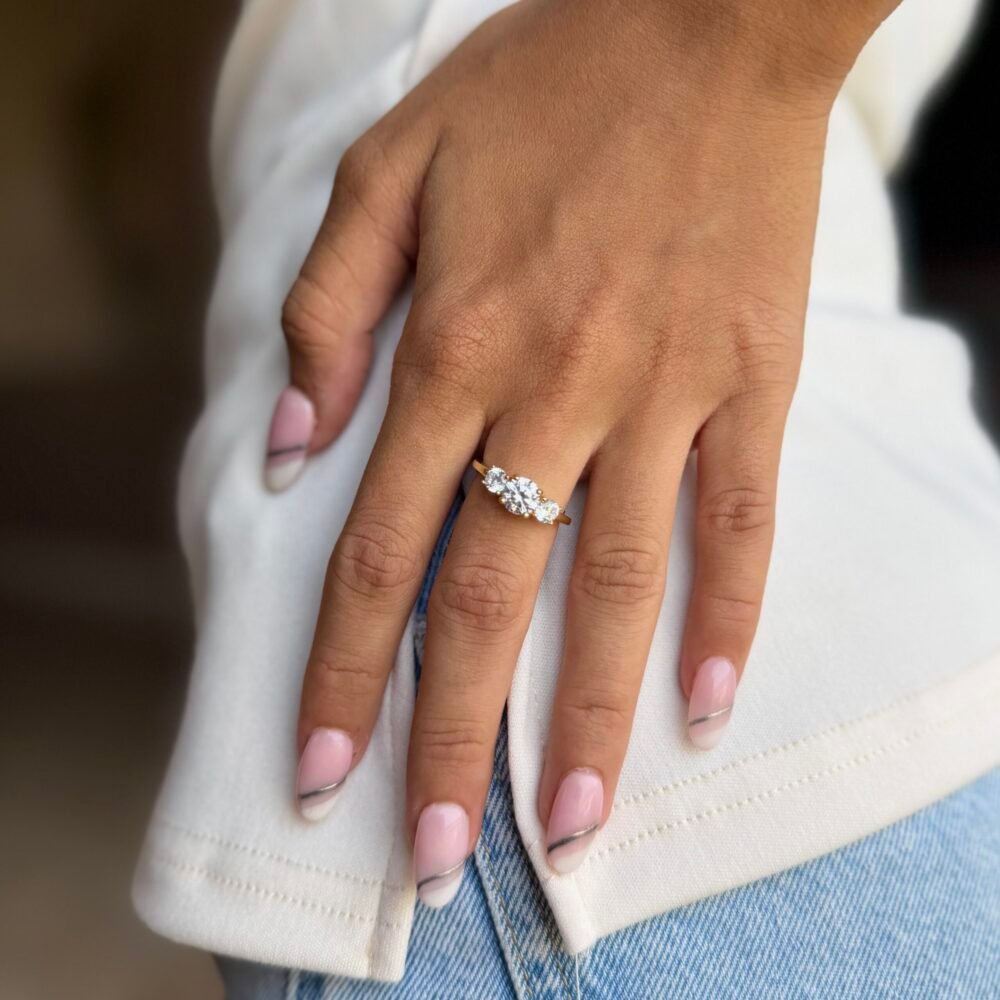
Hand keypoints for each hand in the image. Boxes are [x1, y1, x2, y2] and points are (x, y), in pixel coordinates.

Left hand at [269, 0, 891, 901]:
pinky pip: (742, 519)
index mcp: (454, 346)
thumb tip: (281, 449)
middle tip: (433, 855)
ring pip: (615, 584)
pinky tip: (708, 706)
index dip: (339, 669)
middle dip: (451, 736)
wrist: (703, 14)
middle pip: (487, 598)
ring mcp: (664, 391)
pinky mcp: (752, 380)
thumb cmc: (542, 86)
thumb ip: (328, 312)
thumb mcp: (391, 166)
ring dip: (587, 716)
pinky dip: (729, 615)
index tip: (317, 767)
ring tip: (566, 828)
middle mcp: (554, 390)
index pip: (377, 549)